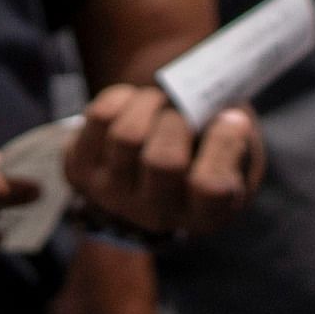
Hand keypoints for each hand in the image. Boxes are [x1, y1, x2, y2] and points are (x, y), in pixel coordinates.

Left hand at [72, 81, 263, 238]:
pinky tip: (132, 100)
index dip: (223, 145)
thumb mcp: (233, 152)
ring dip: (148, 102)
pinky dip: (120, 97)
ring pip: (127, 135)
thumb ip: (233, 137)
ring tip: (159, 97)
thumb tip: (220, 111)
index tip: (232, 117)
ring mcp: (112, 195)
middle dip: (178, 118)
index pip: (211, 186)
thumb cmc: (203, 147)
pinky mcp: (80, 170)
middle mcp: (156, 215)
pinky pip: (99, 119)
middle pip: (163, 161)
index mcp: (205, 216)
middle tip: (184, 104)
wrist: (150, 155)